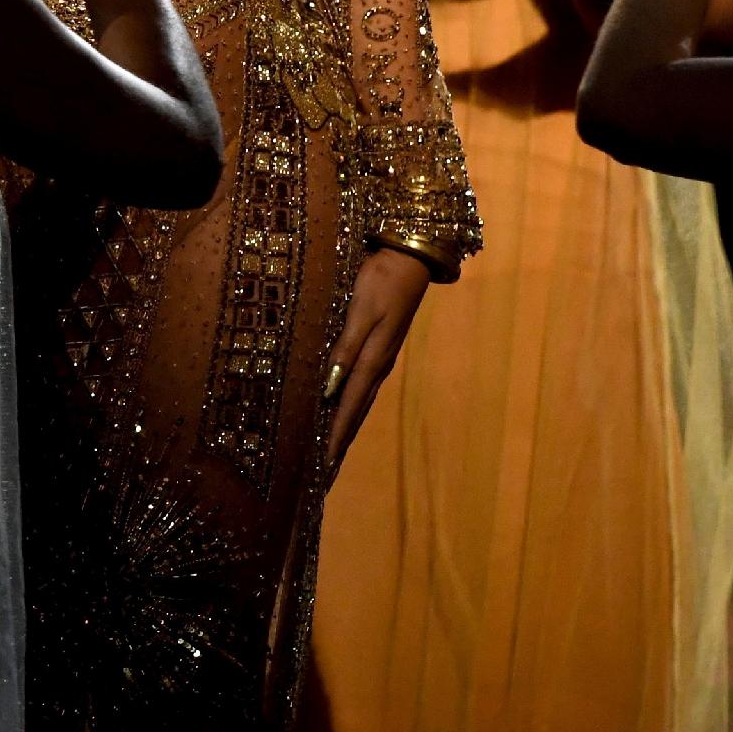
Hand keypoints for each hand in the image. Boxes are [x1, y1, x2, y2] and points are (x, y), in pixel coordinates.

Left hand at [323, 248, 431, 477]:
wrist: (410, 258)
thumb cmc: (380, 280)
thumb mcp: (361, 311)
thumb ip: (346, 349)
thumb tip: (329, 389)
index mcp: (373, 361)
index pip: (348, 407)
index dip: (335, 437)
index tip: (322, 467)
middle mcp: (378, 367)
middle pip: (355, 413)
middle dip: (340, 442)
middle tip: (324, 473)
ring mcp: (381, 358)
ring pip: (359, 402)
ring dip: (345, 427)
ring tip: (331, 451)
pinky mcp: (380, 348)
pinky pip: (362, 386)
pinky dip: (350, 405)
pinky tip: (341, 409)